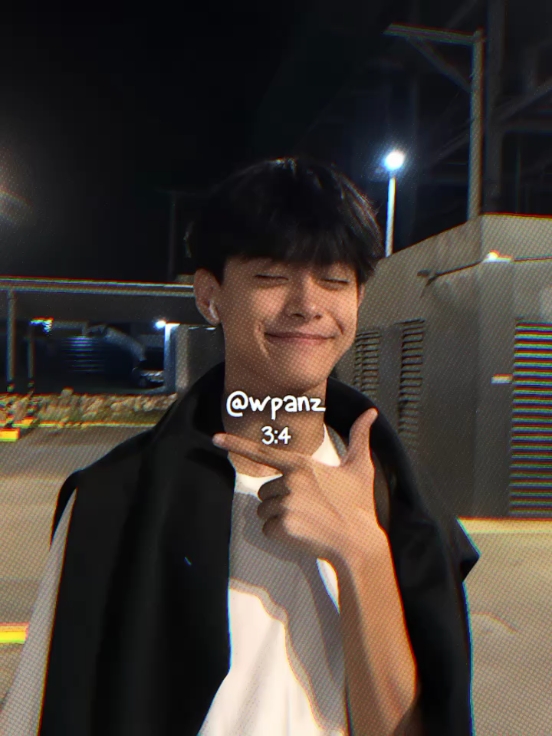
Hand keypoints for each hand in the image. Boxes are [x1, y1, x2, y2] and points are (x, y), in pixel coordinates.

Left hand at [212, 408, 381, 564]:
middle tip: (307, 508)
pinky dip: (279, 534)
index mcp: (302, 465)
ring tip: (306, 520)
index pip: (263, 452)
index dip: (237, 444)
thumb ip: (360, 437)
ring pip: (264, 510)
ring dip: (279, 517)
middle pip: (264, 490)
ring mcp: (285, 503)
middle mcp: (290, 481)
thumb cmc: (358, 505)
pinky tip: (301, 533)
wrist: (358, 542)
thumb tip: (372, 412)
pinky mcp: (282, 525)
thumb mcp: (360, 467)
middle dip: (280, 500)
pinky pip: (267, 529)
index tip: (215, 438)